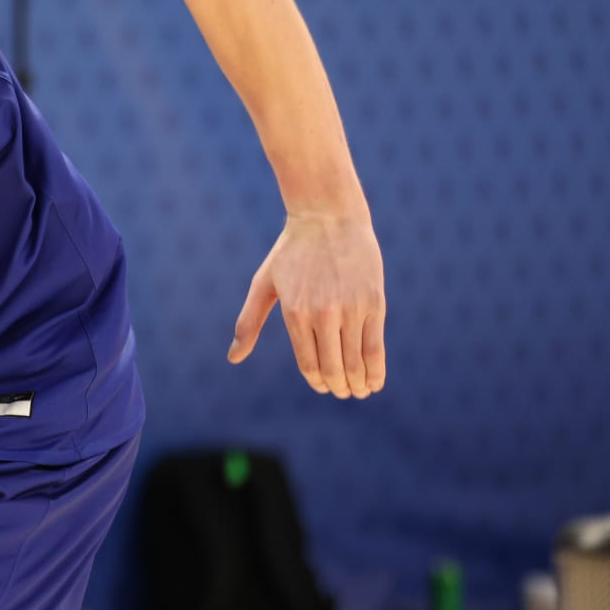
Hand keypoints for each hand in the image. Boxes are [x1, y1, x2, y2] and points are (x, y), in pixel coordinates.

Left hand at [227, 213, 385, 398]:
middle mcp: (323, 313)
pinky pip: (376, 346)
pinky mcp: (374, 302)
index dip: (317, 381)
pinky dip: (376, 370)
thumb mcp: (264, 284)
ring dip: (358, 383)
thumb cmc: (291, 252)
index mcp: (294, 311)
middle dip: (339, 386)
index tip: (322, 387)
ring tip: (359, 390)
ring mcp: (351, 308)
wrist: (327, 218)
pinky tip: (375, 381)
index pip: (309, 363)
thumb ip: (249, 322)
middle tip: (342, 392)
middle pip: (334, 368)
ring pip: (356, 362)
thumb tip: (233, 358)